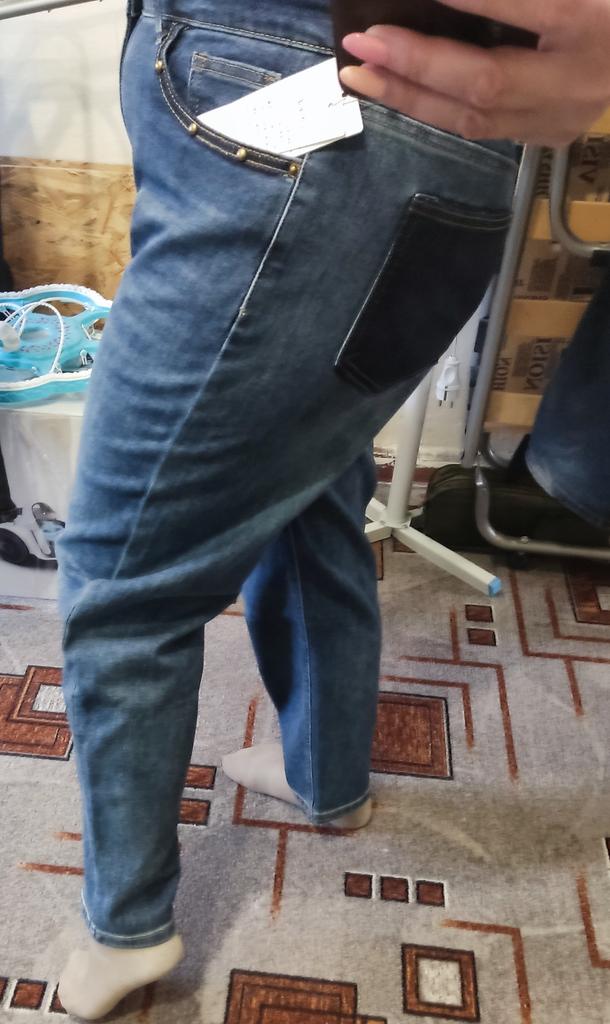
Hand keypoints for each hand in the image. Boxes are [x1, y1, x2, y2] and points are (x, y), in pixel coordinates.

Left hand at [339, 0, 609, 145]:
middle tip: (361, 41)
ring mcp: (562, 116)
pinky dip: (436, 107)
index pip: (526, 10)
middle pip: (486, 84)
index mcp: (591, 24)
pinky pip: (483, 127)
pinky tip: (399, 90)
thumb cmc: (604, 9)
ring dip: (411, 97)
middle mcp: (574, 81)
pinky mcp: (552, 133)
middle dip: (416, 64)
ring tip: (362, 74)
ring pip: (474, 119)